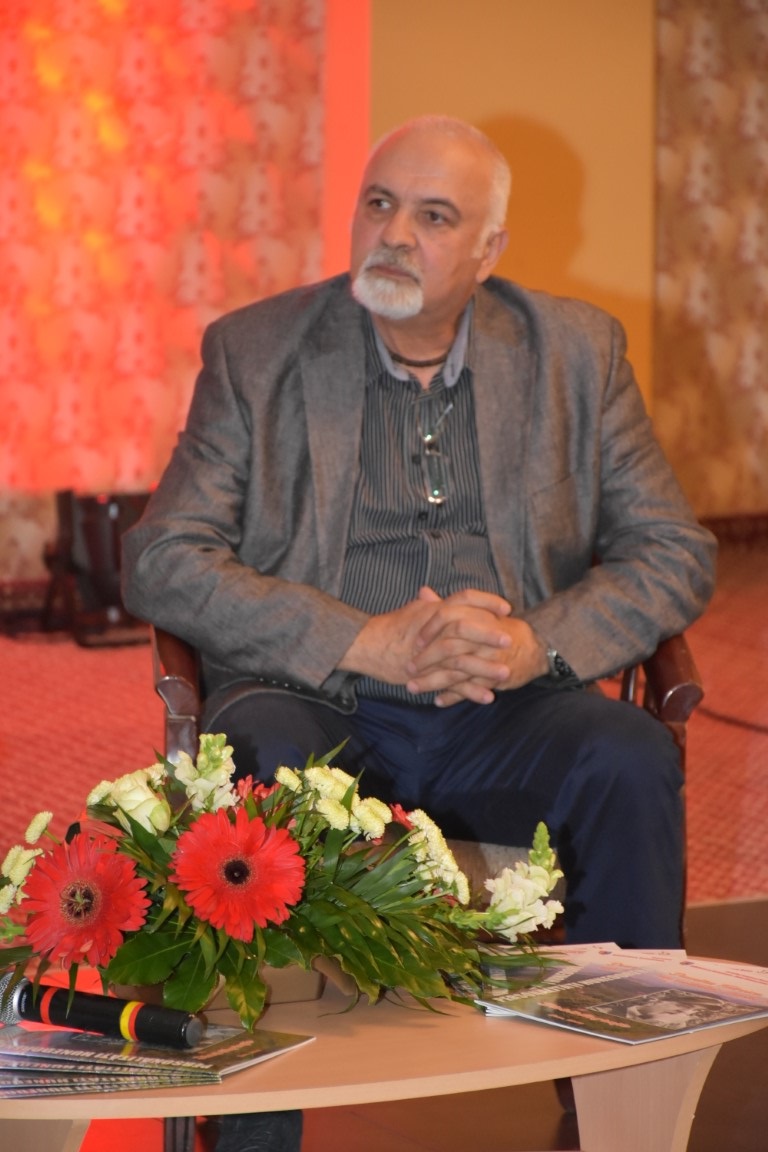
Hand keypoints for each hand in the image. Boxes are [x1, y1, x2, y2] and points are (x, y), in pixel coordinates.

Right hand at [337, 587, 512, 693]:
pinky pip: (452, 684)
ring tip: (506, 674)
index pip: (465, 598)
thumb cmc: (390, 627)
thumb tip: (431, 593)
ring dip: (486, 668)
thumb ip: (427, 605)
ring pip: (462, 659)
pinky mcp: (426, 673)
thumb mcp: (412, 611)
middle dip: (490, 635)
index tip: (506, 608)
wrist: (367, 645)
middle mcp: (434, 629)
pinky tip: (488, 697)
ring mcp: (430, 652)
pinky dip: (471, 691)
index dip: (487, 601)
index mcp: (435, 610)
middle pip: (467, 628)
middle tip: (511, 640)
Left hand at [405, 590, 547, 705]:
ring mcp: (488, 658)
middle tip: (408, 668)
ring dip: (432, 681)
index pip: (447, 617)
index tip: (414, 641)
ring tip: (412, 688)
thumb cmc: (499, 628)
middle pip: (448, 646)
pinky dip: (453, 696)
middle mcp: (482, 636)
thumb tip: (422, 592)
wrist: (535, 646)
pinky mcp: (495, 677)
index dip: (428, 629)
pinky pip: (470, 688)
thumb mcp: (476, 611)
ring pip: (455, 671)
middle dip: (425, 659)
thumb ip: (446, 604)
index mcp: (476, 616)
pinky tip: (438, 701)